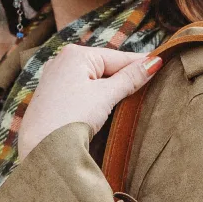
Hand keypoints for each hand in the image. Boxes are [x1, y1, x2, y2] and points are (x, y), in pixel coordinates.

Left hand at [17, 46, 162, 160]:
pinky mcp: (51, 96)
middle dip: (125, 76)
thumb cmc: (70, 118)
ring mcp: (54, 78)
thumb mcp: (105, 96)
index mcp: (76, 54)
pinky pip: (80, 89)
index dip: (141, 63)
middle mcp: (62, 60)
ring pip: (92, 79)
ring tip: (132, 94)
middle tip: (151, 81)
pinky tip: (105, 103)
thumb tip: (154, 62)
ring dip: (111, 87)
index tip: (162, 62)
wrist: (40, 147)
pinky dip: (95, 94)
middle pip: (105, 67)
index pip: (118, 57)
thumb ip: (130, 78)